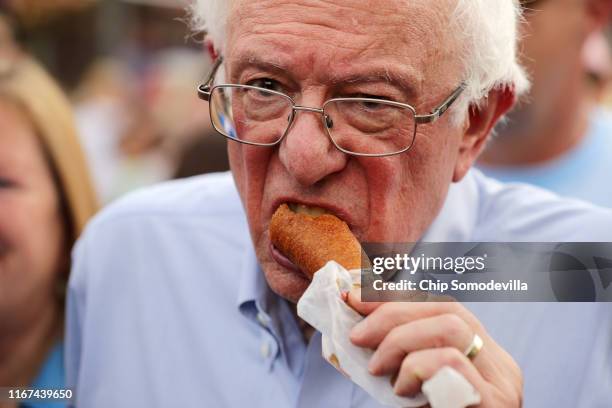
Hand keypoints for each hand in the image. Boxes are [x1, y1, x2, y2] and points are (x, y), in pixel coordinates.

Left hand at [346, 290, 522, 406]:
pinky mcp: (494, 404)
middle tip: (357, 334)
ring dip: (400, 340)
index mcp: (481, 358)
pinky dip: (415, 366)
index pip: (443, 308)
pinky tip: (401, 390)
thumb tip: (357, 327)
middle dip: (392, 313)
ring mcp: (501, 384)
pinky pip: (451, 362)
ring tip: (377, 368)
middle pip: (448, 309)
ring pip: (451, 326)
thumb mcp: (411, 390)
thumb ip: (396, 361)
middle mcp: (499, 366)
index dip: (398, 298)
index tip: (356, 297)